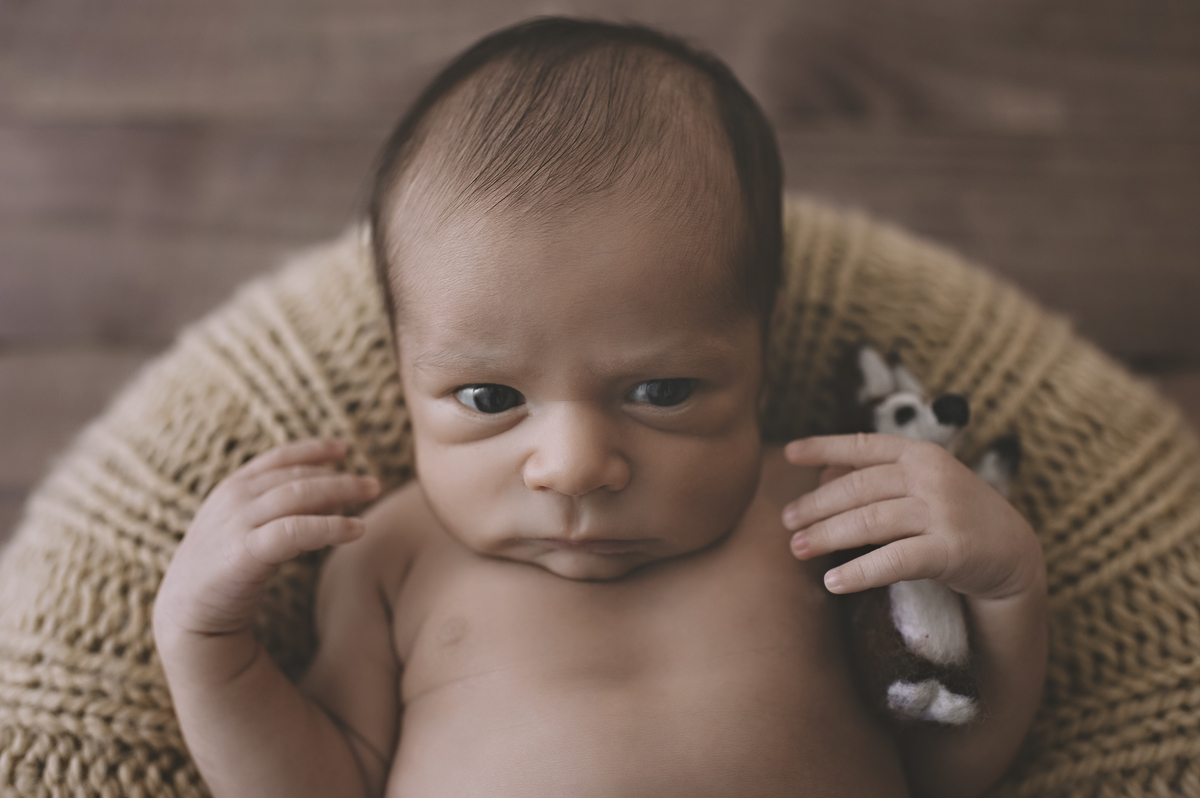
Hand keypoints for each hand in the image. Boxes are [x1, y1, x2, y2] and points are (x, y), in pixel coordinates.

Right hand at [154, 438, 380, 639]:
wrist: (185, 617)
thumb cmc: (221, 572)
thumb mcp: (242, 529)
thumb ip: (272, 509)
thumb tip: (322, 494)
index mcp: (232, 489)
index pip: (278, 459)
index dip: (312, 450)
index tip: (343, 449)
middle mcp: (234, 499)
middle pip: (296, 476)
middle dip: (339, 476)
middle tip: (373, 483)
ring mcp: (237, 523)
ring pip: (299, 496)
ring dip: (341, 491)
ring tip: (372, 495)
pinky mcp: (245, 552)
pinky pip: (297, 531)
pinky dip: (330, 526)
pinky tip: (356, 529)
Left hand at [781, 434, 1041, 600]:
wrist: (1013, 552)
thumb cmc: (953, 516)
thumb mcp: (922, 485)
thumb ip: (878, 478)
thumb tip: (821, 477)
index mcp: (921, 455)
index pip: (865, 445)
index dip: (824, 447)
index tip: (789, 453)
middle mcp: (931, 477)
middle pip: (859, 487)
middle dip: (816, 505)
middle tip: (786, 521)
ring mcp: (942, 512)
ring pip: (870, 521)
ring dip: (828, 536)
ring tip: (797, 548)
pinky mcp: (950, 550)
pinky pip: (894, 560)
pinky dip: (859, 571)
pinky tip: (833, 582)